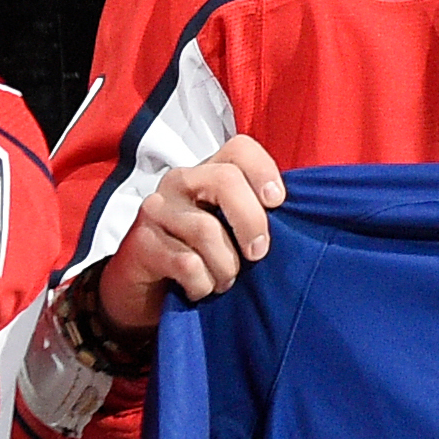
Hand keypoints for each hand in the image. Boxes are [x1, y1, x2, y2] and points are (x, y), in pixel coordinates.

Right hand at [97, 135, 285, 331]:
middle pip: (225, 181)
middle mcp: (179, 182)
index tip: (277, 203)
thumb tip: (297, 216)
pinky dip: (203, 285)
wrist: (143, 290)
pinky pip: (187, 264)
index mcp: (206, 172)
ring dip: (226, 267)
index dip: (264, 171)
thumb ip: (254, 214)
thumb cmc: (198, 256)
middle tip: (257, 253)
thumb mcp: (228, 230)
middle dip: (251, 222)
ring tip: (224, 281)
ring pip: (207, 231)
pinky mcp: (141, 243)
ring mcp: (156, 210)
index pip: (239, 148)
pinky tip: (199, 289)